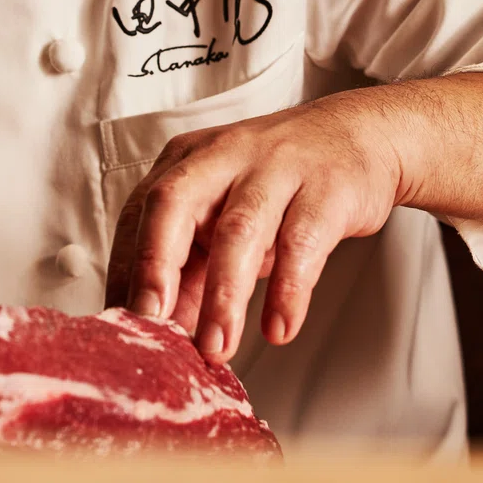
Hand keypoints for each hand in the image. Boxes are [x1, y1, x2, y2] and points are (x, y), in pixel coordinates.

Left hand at [104, 92, 401, 365]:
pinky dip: (289, 290)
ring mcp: (276, 167)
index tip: (123, 327)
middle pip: (175, 204)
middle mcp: (224, 157)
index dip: (127, 271)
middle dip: (157, 267)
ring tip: (217, 348)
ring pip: (239, 229)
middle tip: (153, 328)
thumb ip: (191, 269)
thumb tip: (160, 337)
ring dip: (224, 296)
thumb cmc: (280, 179)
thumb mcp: (224, 213)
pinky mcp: (326, 187)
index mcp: (187, 162)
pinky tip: (280, 327)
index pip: (140, 214)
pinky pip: (302, 241)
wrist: (359, 134)